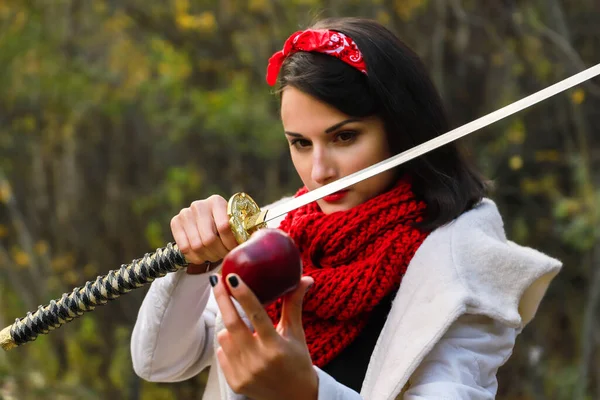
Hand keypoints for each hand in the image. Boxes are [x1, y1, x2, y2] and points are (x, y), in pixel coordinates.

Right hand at [170, 195, 238, 263]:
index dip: (230, 244)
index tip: (235, 250)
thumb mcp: (236, 224)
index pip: (224, 227)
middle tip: (224, 255)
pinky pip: (185, 248)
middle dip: (219, 252)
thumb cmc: (226, 225)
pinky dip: (195, 258)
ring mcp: (186, 213)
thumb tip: (249, 244)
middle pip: (209, 239)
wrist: (206, 221)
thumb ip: (242, 232)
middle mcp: (199, 205)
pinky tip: (203, 256)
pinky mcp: (175, 222)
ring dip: (208, 256)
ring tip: (215, 255)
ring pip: (197, 246)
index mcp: (217, 201)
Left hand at [211, 273, 317, 399]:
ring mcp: (245, 373)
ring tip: (245, 331)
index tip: (232, 277)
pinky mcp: (235, 382)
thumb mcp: (296, 333)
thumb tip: (306, 278)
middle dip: (222, 299)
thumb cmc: (297, 361)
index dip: (243, 295)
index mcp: (276, 346)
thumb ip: (294, 305)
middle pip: (232, 324)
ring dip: (230, 328)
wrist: (294, 398)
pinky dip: (228, 346)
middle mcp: (259, 360)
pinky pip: (221, 353)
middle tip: (216, 280)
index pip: (256, 315)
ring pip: (224, 337)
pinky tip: (242, 349)